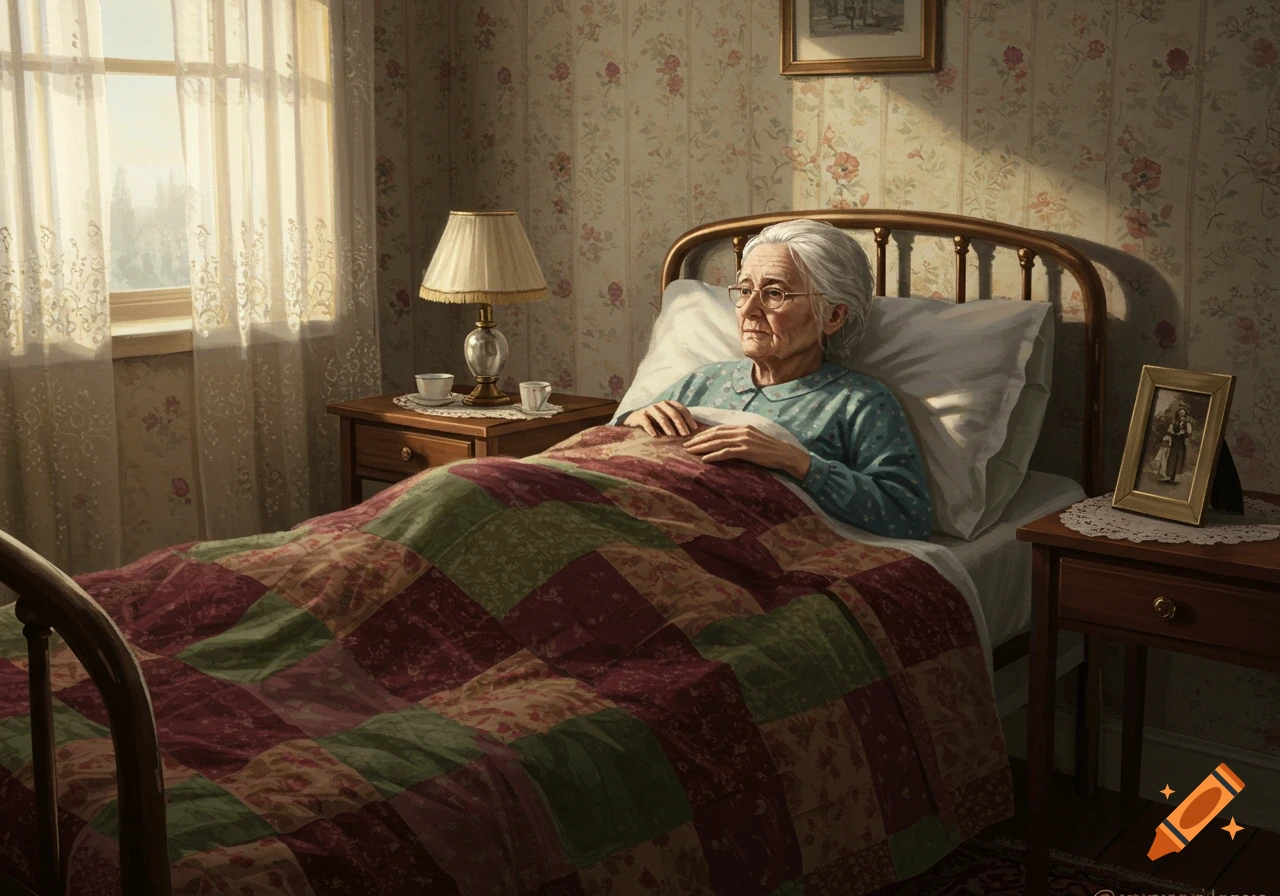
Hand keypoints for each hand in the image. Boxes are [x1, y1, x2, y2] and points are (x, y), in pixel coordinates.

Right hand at [623, 400, 697, 436]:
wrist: (634, 421)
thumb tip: (695, 432)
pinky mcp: (639, 415)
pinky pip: (645, 421)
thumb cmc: (656, 423)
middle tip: (685, 435)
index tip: (694, 429)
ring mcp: (649, 409)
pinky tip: (654, 436)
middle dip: (680, 424)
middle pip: (673, 413)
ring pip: (660, 416)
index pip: (681, 409)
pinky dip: (650, 428)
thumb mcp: (668, 421)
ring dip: (667, 426)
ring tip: (672, 436)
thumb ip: (679, 423)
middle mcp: (660, 405)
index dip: (688, 418)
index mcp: (669, 405)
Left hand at [683, 424, 810, 478]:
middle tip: (685, 446)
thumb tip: (725, 443)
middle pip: (715, 434)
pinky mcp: (747, 450)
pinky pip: (727, 452)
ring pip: (718, 442)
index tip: (692, 439)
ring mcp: (744, 440)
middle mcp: (742, 431)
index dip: (703, 434)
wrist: (785, 454)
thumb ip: (740, 439)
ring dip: (702, 447)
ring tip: (690, 452)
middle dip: (698, 440)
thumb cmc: (769, 450)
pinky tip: (705, 460)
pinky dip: (714, 455)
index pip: (718, 429)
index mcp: (743, 427)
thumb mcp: (753, 440)